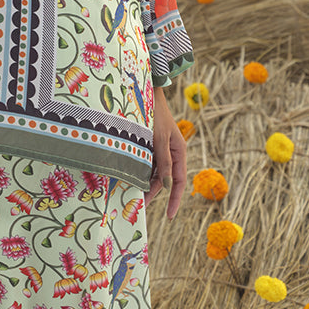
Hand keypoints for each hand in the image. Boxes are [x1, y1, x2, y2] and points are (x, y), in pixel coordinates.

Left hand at [144, 85, 185, 220]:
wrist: (145, 91)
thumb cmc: (155, 113)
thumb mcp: (159, 139)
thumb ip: (164, 162)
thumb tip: (166, 186)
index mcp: (179, 151)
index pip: (179, 182)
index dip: (174, 200)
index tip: (169, 216)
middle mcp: (171, 152)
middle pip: (164, 179)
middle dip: (153, 192)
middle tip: (140, 205)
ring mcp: (159, 148)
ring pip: (153, 172)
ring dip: (144, 182)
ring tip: (131, 194)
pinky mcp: (148, 144)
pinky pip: (146, 162)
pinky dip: (139, 171)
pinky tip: (128, 177)